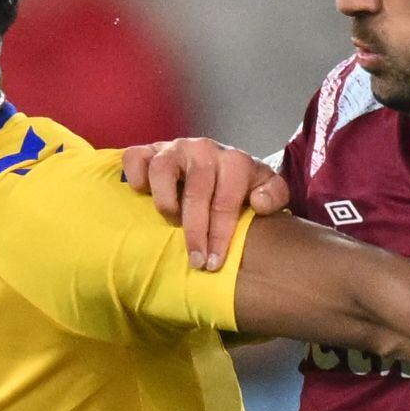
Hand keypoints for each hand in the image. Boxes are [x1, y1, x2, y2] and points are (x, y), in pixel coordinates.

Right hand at [120, 136, 288, 269]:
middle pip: (195, 191)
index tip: (213, 263)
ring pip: (162, 170)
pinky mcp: (150, 149)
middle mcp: (204, 149)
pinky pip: (135, 158)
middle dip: (195, 231)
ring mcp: (175, 147)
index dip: (220, 234)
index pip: (225, 200)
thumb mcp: (265, 188)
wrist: (216, 165)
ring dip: (165, 202)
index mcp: (234, 160)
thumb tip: (259, 204)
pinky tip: (144, 197)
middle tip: (195, 261)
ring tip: (171, 222)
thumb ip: (274, 194)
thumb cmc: (240, 187)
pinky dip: (136, 177)